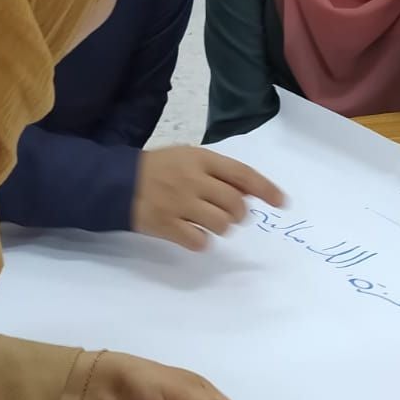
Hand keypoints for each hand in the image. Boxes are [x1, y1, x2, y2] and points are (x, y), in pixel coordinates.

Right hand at [134, 146, 284, 250]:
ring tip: (209, 222)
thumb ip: (218, 173)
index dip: (266, 189)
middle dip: (238, 213)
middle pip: (235, 204)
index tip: (282, 202)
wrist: (117, 182)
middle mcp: (194, 180)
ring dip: (222, 227)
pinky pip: (199, 241)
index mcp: (202, 160)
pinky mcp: (167, 226)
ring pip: (221, 224)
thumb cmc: (159, 168)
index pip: (243, 174)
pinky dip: (201, 241)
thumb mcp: (189, 158)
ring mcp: (180, 204)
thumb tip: (249, 194)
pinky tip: (192, 233)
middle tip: (230, 214)